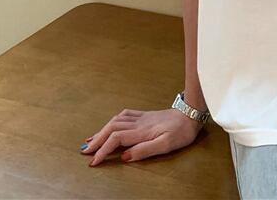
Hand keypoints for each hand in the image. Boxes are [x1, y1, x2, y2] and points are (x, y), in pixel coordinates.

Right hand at [79, 107, 203, 165]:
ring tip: (91, 140)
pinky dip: (112, 121)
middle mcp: (139, 122)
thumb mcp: (166, 145)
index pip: (116, 139)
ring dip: (102, 130)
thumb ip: (145, 150)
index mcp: (142, 131)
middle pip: (111, 128)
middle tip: (84, 152)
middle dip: (97, 140)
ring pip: (115, 120)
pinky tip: (109, 125)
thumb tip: (124, 156)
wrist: (191, 113)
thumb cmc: (181, 131)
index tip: (93, 162)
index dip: (103, 150)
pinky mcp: (145, 115)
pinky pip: (124, 115)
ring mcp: (141, 117)